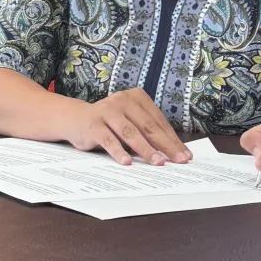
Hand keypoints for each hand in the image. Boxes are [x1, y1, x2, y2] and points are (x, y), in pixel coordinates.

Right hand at [65, 88, 191, 165]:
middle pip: (148, 126)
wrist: (76, 119)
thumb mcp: (130, 122)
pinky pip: (109, 140)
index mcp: (136, 97)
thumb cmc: (109, 123)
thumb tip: (172, 152)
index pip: (158, 121)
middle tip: (178, 160)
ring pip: (130, 132)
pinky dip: (119, 152)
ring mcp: (107, 111)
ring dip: (145, 149)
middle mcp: (122, 100)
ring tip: (158, 162)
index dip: (172, 139)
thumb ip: (146, 132)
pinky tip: (127, 162)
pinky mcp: (93, 124)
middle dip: (165, 145)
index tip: (184, 155)